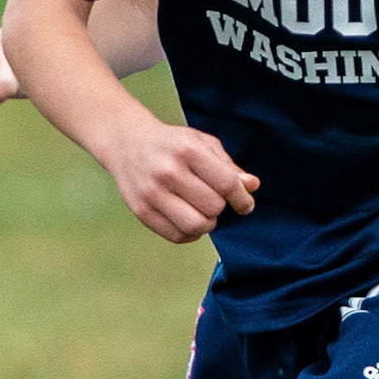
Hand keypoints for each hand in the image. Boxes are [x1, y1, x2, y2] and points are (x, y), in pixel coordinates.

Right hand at [101, 109, 258, 242]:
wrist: (126, 142)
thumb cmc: (172, 144)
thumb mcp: (202, 143)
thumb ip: (228, 166)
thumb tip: (252, 186)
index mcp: (188, 150)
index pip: (226, 184)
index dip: (242, 199)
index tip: (245, 204)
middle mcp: (168, 171)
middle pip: (214, 207)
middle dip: (220, 206)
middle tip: (212, 198)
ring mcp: (152, 193)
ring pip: (197, 226)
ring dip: (207, 223)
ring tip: (203, 212)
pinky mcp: (141, 211)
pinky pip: (177, 236)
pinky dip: (190, 233)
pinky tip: (188, 219)